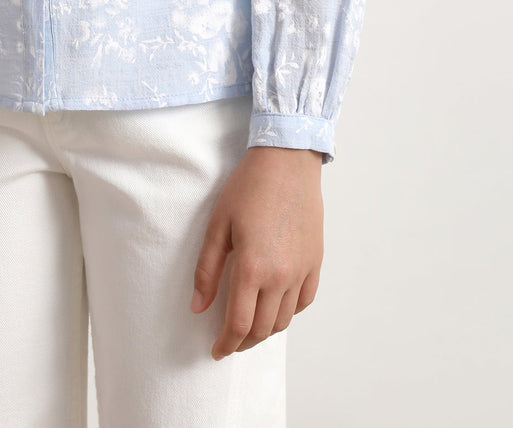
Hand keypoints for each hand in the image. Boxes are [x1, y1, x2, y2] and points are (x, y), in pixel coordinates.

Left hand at [190, 145, 323, 359]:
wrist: (287, 161)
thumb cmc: (248, 187)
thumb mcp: (218, 224)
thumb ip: (207, 270)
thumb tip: (198, 307)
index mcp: (252, 268)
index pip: (239, 324)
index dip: (226, 344)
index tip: (216, 351)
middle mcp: (281, 276)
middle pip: (263, 328)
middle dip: (243, 342)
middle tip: (229, 342)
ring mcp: (302, 270)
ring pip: (284, 319)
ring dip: (266, 331)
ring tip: (250, 328)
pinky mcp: (315, 261)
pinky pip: (304, 301)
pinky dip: (289, 312)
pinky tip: (276, 307)